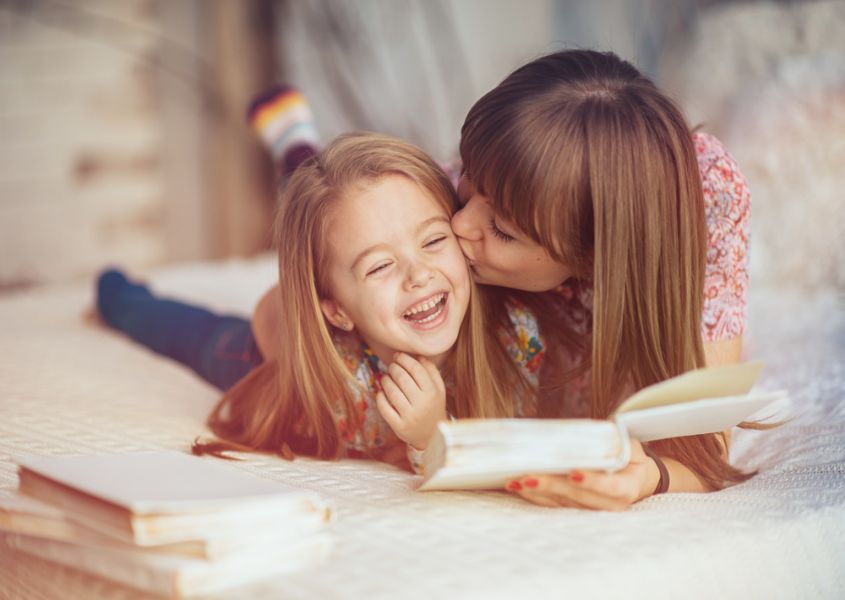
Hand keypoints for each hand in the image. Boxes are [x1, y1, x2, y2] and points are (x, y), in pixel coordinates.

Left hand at [375, 353, 446, 449]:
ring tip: (386, 377)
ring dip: (385, 380)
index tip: (398, 356)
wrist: (433, 436)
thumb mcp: (439, 389)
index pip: (416, 369)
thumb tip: (418, 355)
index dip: (404, 359)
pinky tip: (381, 391)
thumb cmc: (434, 407)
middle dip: (394, 368)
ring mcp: (409, 416)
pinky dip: (380, 397)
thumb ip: (431, 371)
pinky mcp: (399, 427)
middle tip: (391, 366)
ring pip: (391, 391)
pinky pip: (384, 408)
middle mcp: (422, 404)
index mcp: (432, 392)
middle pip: (402, 378)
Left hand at [505, 439, 658, 510]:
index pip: (610, 487)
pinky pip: (554, 504)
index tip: (573, 474)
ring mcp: (593, 510)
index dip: (591, 482)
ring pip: (562, 503)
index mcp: (628, 488)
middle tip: (529, 478)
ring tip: (516, 482)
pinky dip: (535, 496)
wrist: (633, 475)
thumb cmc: (627, 454)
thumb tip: (587, 434)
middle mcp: (611, 505)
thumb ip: (612, 442)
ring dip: (537, 493)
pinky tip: (518, 487)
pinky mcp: (577, 510)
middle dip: (551, 487)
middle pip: (578, 497)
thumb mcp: (627, 444)